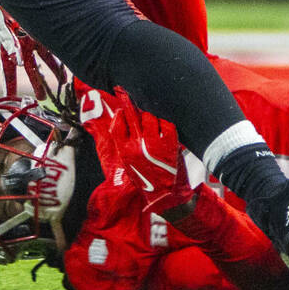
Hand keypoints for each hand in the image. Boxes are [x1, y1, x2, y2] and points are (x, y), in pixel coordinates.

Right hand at [0, 0, 66, 99]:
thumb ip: (6, 40)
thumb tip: (17, 61)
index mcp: (8, 44)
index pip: (8, 69)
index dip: (9, 84)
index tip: (10, 98)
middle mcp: (23, 43)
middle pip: (31, 67)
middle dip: (36, 82)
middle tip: (41, 98)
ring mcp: (36, 35)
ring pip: (47, 57)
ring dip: (53, 70)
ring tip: (62, 82)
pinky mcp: (48, 27)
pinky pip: (56, 43)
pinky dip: (62, 53)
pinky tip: (69, 62)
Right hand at [109, 87, 193, 214]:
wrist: (167, 196)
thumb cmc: (147, 180)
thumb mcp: (128, 164)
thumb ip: (125, 143)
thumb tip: (122, 120)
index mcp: (124, 151)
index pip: (118, 122)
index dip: (120, 112)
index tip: (121, 105)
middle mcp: (138, 145)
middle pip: (131, 115)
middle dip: (130, 103)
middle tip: (126, 93)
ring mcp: (154, 142)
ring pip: (150, 117)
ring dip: (151, 120)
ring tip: (153, 129)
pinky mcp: (170, 142)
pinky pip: (165, 123)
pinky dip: (165, 126)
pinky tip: (164, 133)